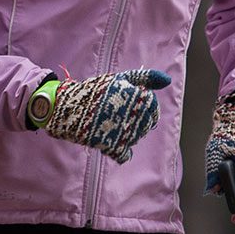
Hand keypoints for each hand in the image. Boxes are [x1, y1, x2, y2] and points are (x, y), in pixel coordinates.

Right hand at [47, 68, 170, 163]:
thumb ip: (145, 78)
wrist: (67, 106)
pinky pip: (124, 155)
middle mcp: (134, 114)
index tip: (129, 107)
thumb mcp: (120, 78)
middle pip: (147, 125)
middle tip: (117, 115)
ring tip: (110, 124)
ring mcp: (123, 130)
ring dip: (127, 134)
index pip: (153, 109)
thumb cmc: (95, 91)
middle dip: (136, 121)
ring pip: (136, 138)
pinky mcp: (111, 145)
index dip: (143, 109)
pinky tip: (111, 141)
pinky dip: (120, 151)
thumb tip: (167, 81)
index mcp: (137, 96)